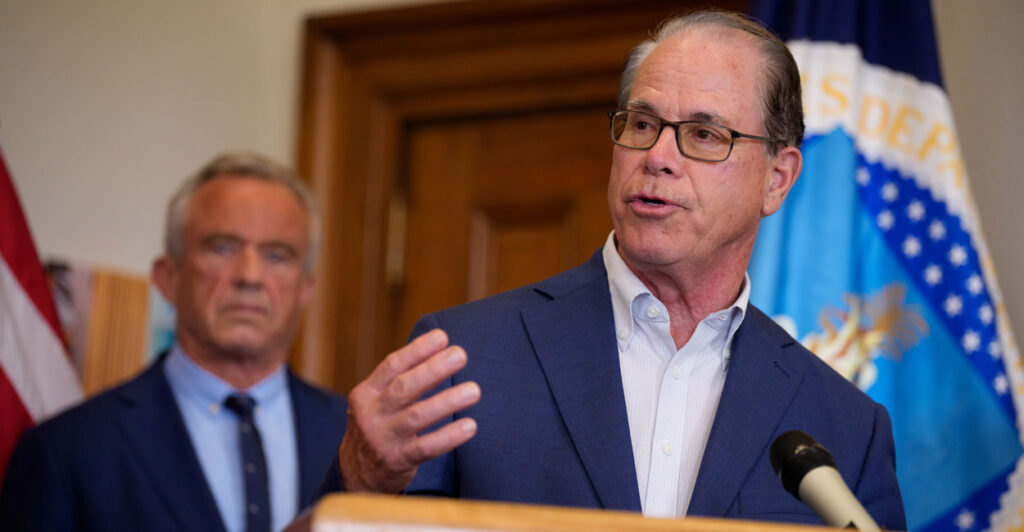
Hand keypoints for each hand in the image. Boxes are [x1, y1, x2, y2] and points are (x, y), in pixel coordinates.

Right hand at [338, 329, 479, 492]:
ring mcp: (382, 439)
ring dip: (447, 401)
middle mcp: (371, 414)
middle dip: (433, 369)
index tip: (442, 337)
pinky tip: (470, 426)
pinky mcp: (397, 461)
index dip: (417, 350)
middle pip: (404, 387)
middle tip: (460, 355)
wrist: (356, 474)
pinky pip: (426, 448)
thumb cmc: (378, 426)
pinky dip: (448, 436)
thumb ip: (399, 380)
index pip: (391, 365)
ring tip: (474, 390)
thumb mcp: (376, 401)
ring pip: (416, 416)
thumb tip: (440, 350)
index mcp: (366, 393)